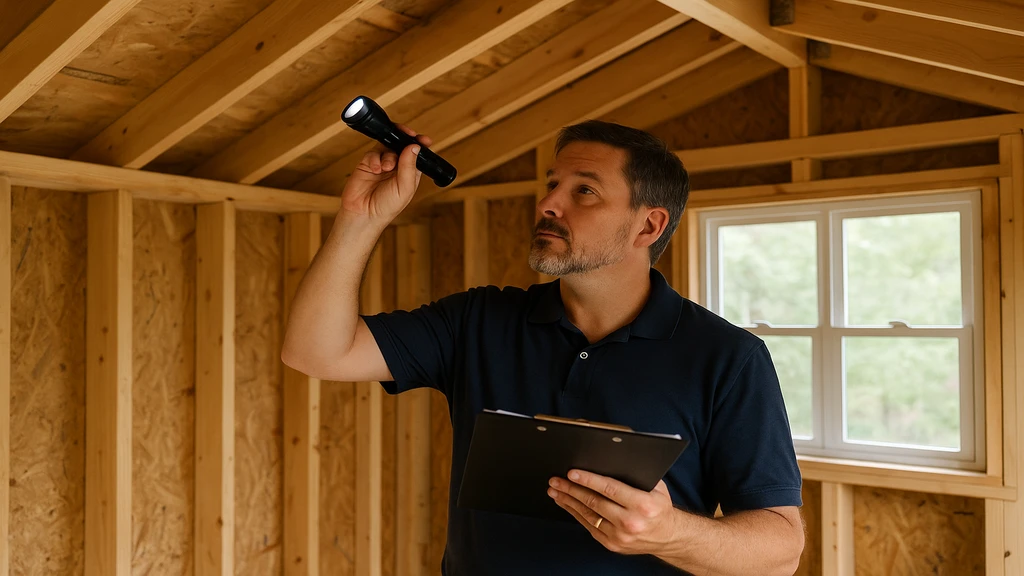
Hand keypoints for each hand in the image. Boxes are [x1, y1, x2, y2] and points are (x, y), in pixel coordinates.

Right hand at [340, 124, 432, 223]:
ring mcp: (382, 164)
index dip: (421, 145)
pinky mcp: (368, 163)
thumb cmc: (387, 207)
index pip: (418, 155)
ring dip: (388, 154)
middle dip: (405, 139)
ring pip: (388, 147)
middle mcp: (397, 167)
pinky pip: (373, 153)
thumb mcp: (404, 188)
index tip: (423, 139)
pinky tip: (375, 169)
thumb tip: (415, 147)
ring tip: (386, 168)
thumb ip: (409, 166)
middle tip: (406, 134)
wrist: (363, 214)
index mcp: (410, 173)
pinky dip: (375, 159)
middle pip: (403, 146)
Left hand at [548, 470, 680, 555]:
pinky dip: (576, 514)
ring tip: (555, 491)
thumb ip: (637, 474)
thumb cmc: (659, 507)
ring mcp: (620, 536)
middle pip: (594, 502)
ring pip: (588, 515)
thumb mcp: (657, 487)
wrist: (668, 537)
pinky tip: (567, 504)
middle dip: (571, 490)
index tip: (572, 473)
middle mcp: (631, 522)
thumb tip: (611, 458)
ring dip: (568, 502)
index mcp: (643, 504)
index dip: (588, 480)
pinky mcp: (612, 545)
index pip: (610, 488)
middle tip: (556, 480)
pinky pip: (589, 527)